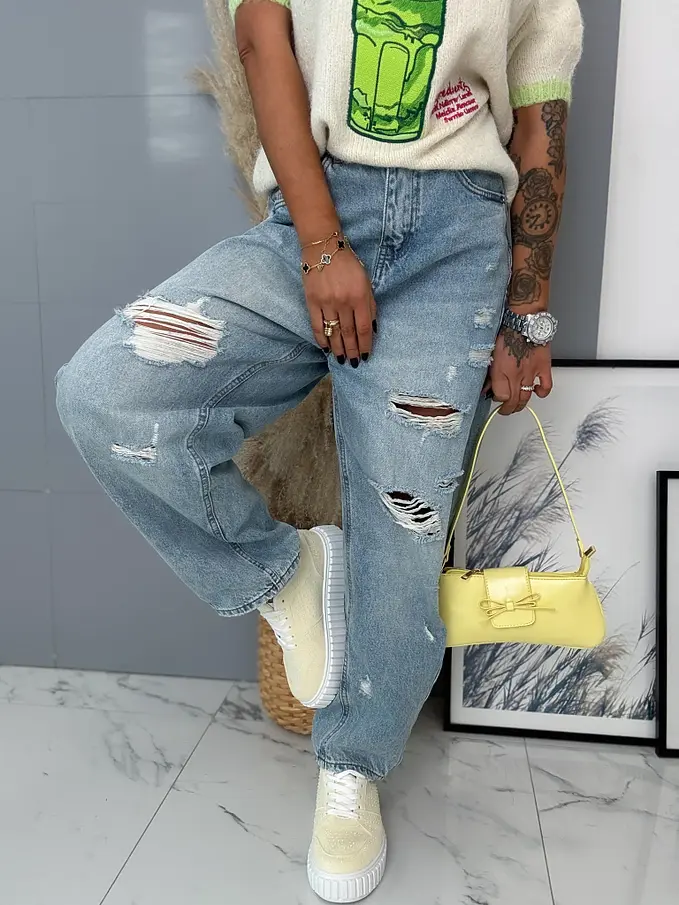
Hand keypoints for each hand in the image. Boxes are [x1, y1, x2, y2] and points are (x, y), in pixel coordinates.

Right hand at [304, 247, 376, 365]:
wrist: (323, 248)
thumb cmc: (348, 264)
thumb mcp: (366, 281)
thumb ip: (370, 305)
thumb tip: (372, 329)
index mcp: (360, 296)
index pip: (364, 328)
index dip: (365, 345)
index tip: (366, 355)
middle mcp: (343, 302)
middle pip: (349, 334)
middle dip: (352, 351)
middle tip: (354, 363)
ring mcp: (326, 303)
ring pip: (334, 332)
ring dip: (338, 349)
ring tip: (341, 360)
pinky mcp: (312, 302)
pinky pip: (317, 326)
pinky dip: (322, 339)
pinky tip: (325, 348)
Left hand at [484, 327, 552, 414]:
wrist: (523, 320)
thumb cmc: (506, 332)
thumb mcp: (490, 353)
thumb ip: (488, 372)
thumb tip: (486, 385)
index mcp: (500, 371)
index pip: (500, 397)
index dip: (497, 400)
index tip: (495, 398)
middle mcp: (515, 374)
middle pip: (513, 401)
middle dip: (508, 409)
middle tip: (505, 409)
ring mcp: (530, 372)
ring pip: (526, 397)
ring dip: (521, 404)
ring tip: (517, 405)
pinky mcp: (543, 367)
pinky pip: (546, 386)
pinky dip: (542, 392)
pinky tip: (537, 392)